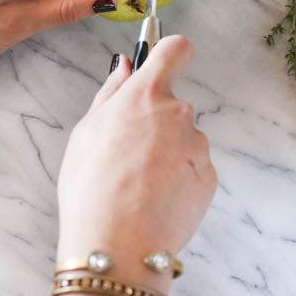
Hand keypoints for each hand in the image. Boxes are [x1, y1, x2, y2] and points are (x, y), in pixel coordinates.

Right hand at [52, 37, 216, 295]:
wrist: (118, 245)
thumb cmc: (92, 188)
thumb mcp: (85, 132)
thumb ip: (111, 92)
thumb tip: (125, 65)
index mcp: (146, 95)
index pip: (175, 49)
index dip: (170, 52)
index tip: (164, 61)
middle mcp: (178, 114)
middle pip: (172, 105)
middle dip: (155, 122)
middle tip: (127, 154)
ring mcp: (198, 147)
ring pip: (183, 140)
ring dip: (167, 155)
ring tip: (137, 186)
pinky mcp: (210, 178)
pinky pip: (194, 169)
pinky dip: (179, 180)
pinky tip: (154, 201)